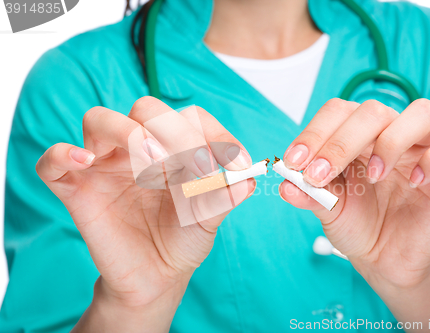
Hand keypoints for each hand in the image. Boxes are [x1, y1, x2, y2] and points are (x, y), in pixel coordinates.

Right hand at [36, 97, 253, 328]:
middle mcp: (139, 148)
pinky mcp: (75, 188)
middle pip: (145, 109)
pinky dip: (61, 154)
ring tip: (149, 160)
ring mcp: (105, 165)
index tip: (234, 164)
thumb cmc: (183, 240)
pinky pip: (51, 161)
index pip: (189, 117)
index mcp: (174, 148)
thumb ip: (225, 195)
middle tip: (191, 163)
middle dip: (170, 129)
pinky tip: (85, 162)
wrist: (155, 276)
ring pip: (99, 121)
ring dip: (125, 132)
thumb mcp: (210, 218)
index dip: (212, 132)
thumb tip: (247, 178)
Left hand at [280, 98, 429, 288]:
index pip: (338, 112)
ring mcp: (422, 151)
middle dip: (341, 141)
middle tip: (319, 175)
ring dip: (390, 141)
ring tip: (371, 176)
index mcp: (356, 136)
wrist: (384, 258)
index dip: (315, 132)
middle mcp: (389, 135)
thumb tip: (284, 184)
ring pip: (422, 113)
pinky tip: (415, 182)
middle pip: (373, 110)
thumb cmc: (356, 224)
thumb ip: (308, 193)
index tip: (295, 162)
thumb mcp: (326, 210)